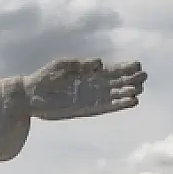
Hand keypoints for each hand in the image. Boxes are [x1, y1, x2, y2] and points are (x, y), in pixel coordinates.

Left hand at [23, 59, 145, 120]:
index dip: (126, 67)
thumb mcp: (62, 65)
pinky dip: (119, 105)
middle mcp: (93, 85)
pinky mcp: (87, 109)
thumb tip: (99, 64)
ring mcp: (91, 98)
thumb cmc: (44, 77)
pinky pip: (107, 107)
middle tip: (143, 78)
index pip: (113, 69)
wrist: (30, 96)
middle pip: (118, 82)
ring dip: (128, 93)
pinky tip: (132, 102)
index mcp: (89, 72)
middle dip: (132, 80)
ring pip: (115, 95)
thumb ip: (81, 63)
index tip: (138, 65)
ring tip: (139, 91)